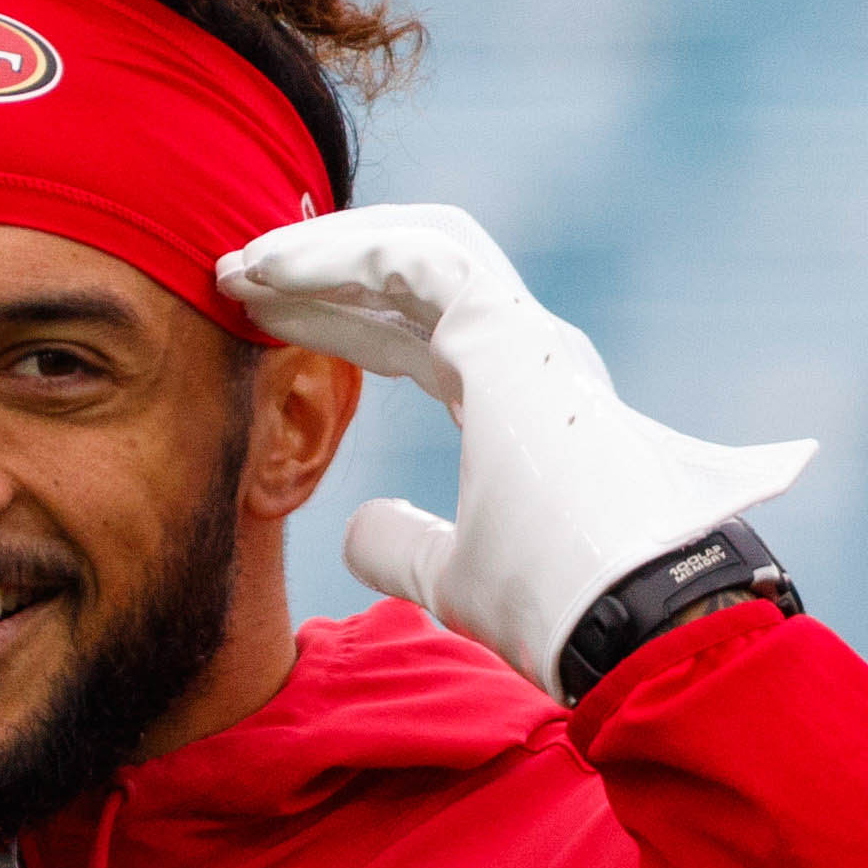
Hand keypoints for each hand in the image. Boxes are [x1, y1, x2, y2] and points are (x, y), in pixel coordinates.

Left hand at [217, 204, 814, 700]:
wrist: (633, 618)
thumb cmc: (560, 607)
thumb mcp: (454, 579)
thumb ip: (404, 544)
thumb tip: (355, 530)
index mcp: (516, 400)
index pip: (410, 333)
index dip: (334, 320)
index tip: (259, 320)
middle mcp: (526, 353)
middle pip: (407, 277)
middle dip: (320, 268)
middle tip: (235, 274)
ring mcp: (524, 336)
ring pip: (412, 249)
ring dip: (321, 250)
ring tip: (242, 264)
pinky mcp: (510, 333)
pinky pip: (412, 261)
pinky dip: (341, 255)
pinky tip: (278, 270)